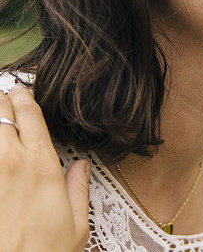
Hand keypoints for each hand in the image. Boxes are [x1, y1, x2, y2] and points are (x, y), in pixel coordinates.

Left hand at [0, 86, 89, 251]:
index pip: (30, 116)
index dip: (24, 97)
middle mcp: (12, 163)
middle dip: (2, 102)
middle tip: (4, 97)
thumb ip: (78, 189)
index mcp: (42, 166)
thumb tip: (81, 166)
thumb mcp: (77, 225)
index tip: (21, 90)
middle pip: (1, 115)